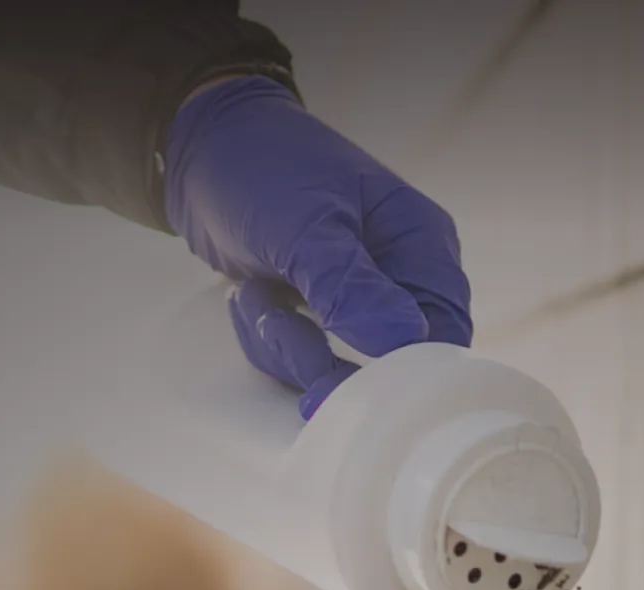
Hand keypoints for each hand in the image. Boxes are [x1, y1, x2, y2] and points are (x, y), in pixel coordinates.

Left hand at [163, 76, 472, 418]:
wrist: (202, 149)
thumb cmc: (265, 169)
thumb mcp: (305, 227)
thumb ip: (350, 287)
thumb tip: (405, 342)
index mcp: (421, 245)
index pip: (441, 334)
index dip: (397, 374)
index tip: (332, 386)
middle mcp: (399, 276)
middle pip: (385, 365)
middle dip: (317, 358)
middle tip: (272, 320)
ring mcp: (355, 297)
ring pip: (333, 368)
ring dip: (282, 344)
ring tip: (251, 291)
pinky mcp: (315, 310)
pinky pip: (300, 357)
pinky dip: (266, 337)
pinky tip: (246, 292)